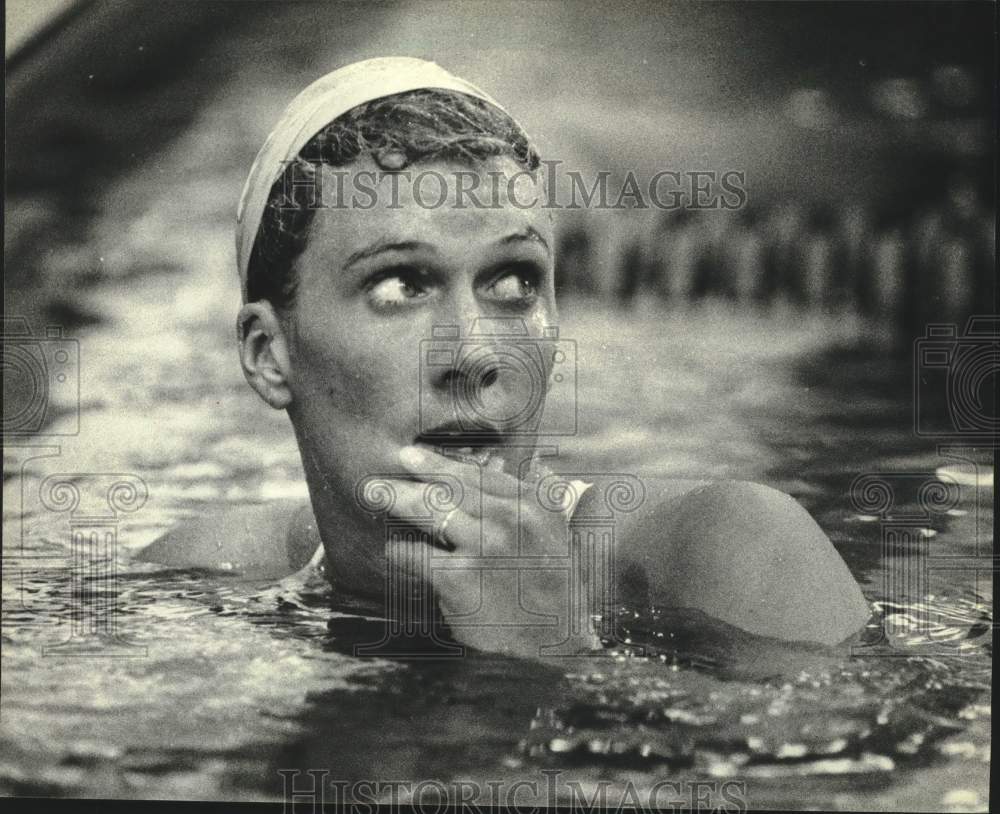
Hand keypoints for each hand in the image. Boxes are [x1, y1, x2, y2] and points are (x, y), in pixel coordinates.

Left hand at [377, 445, 597, 656]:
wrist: (554, 645)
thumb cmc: (554, 594)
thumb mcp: (557, 539)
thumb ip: (535, 506)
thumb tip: (519, 473)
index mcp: (534, 505)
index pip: (480, 475)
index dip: (442, 463)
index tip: (414, 455)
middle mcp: (511, 518)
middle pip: (450, 487)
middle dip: (411, 476)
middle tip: (381, 472)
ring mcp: (484, 545)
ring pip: (430, 510)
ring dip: (396, 499)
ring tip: (372, 494)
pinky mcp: (459, 577)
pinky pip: (417, 556)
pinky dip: (400, 552)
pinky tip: (392, 550)